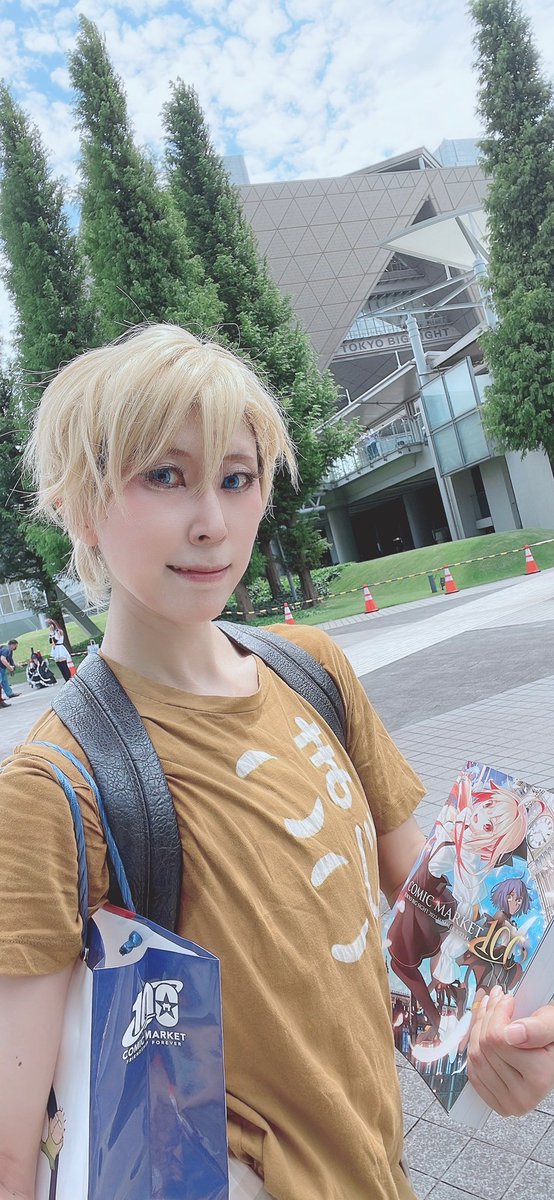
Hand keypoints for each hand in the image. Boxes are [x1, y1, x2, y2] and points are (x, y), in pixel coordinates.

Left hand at [467, 985, 553, 1115]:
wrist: (553, 1057)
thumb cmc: (553, 1040)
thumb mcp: (553, 1024)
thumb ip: (538, 1028)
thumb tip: (513, 1034)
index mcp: (539, 1077)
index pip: (498, 1038)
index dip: (498, 1011)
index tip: (507, 1000)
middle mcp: (524, 1096)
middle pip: (484, 1046)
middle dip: (487, 1016)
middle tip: (496, 1001)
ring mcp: (508, 1102)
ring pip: (475, 1056)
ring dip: (478, 1029)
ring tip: (490, 1014)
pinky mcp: (496, 1103)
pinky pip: (472, 1071)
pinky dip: (475, 1049)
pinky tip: (485, 1034)